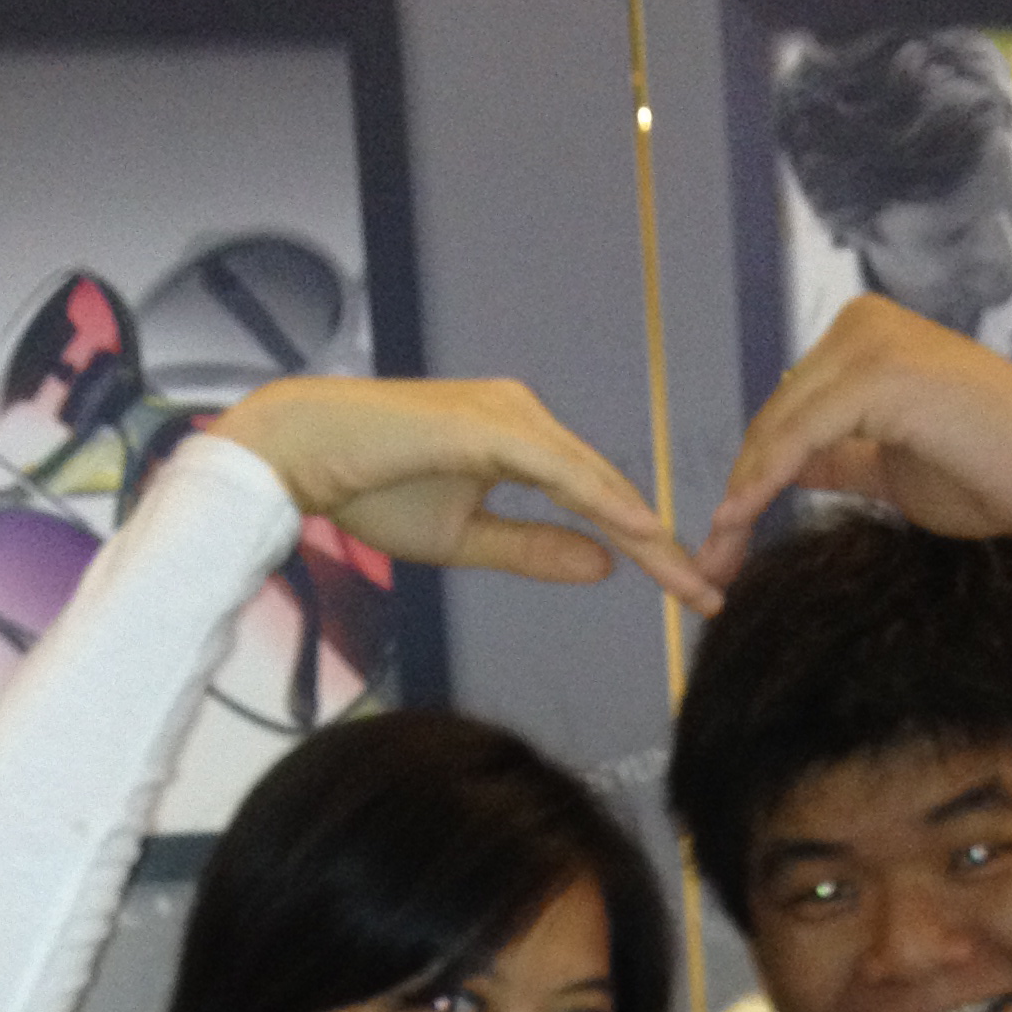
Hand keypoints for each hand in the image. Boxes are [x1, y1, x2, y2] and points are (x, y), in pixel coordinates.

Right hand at [210, 374, 717, 611]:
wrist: (302, 455)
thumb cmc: (370, 490)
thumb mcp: (466, 539)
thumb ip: (534, 550)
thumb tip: (602, 567)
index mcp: (521, 441)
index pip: (598, 502)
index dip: (646, 552)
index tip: (689, 594)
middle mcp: (524, 417)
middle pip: (609, 490)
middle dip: (660, 549)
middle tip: (709, 597)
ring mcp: (509, 414)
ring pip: (595, 480)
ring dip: (643, 532)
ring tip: (688, 578)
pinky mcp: (489, 424)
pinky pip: (560, 469)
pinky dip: (602, 503)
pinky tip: (638, 535)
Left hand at [698, 296, 1011, 584]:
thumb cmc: (992, 476)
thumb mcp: (891, 467)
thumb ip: (839, 458)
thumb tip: (786, 469)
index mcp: (864, 339)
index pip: (788, 412)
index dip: (752, 478)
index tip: (725, 543)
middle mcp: (861, 326)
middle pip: (774, 418)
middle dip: (738, 492)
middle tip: (708, 565)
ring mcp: (871, 342)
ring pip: (779, 427)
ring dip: (742, 496)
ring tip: (717, 560)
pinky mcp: (879, 374)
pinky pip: (801, 435)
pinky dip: (765, 481)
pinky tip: (741, 523)